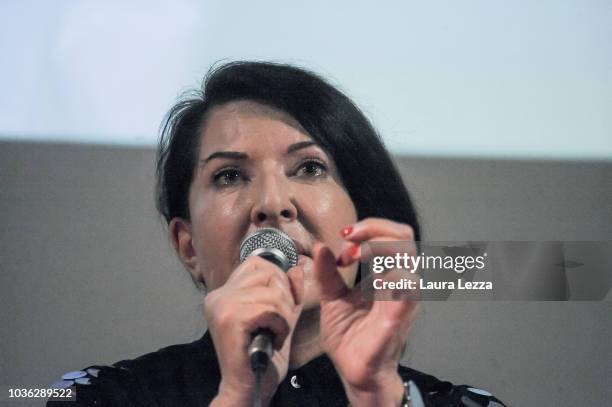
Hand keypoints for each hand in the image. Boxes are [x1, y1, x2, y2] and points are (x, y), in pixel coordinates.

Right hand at [206, 256, 303, 405]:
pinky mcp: (230, 319)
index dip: (278, 280)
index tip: (281, 306)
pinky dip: (280, 326)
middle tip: (278, 325)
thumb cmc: (263, 357)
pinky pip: (270, 309)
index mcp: (224, 293)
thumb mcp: (280, 318)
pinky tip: (272, 340)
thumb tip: (297, 268)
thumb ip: (288, 293)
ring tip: (274, 335)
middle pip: (268, 273)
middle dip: (284, 298)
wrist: (248, 390)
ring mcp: (221, 306)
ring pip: (272, 294)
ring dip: (284, 317)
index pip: (257, 263)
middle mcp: (218, 296)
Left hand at [313, 218, 418, 405]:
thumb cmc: (349, 337)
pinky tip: (364, 275)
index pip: (393, 236)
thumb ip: (327, 273)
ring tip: (352, 255)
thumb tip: (321, 246)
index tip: (343, 241)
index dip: (369, 229)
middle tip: (348, 237)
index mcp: (386, 275)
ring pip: (407, 255)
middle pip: (404, 236)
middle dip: (375, 227)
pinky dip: (385, 272)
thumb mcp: (331, 298)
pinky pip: (406, 286)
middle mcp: (399, 282)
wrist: (353, 370)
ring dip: (377, 245)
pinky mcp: (399, 314)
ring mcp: (402, 297)